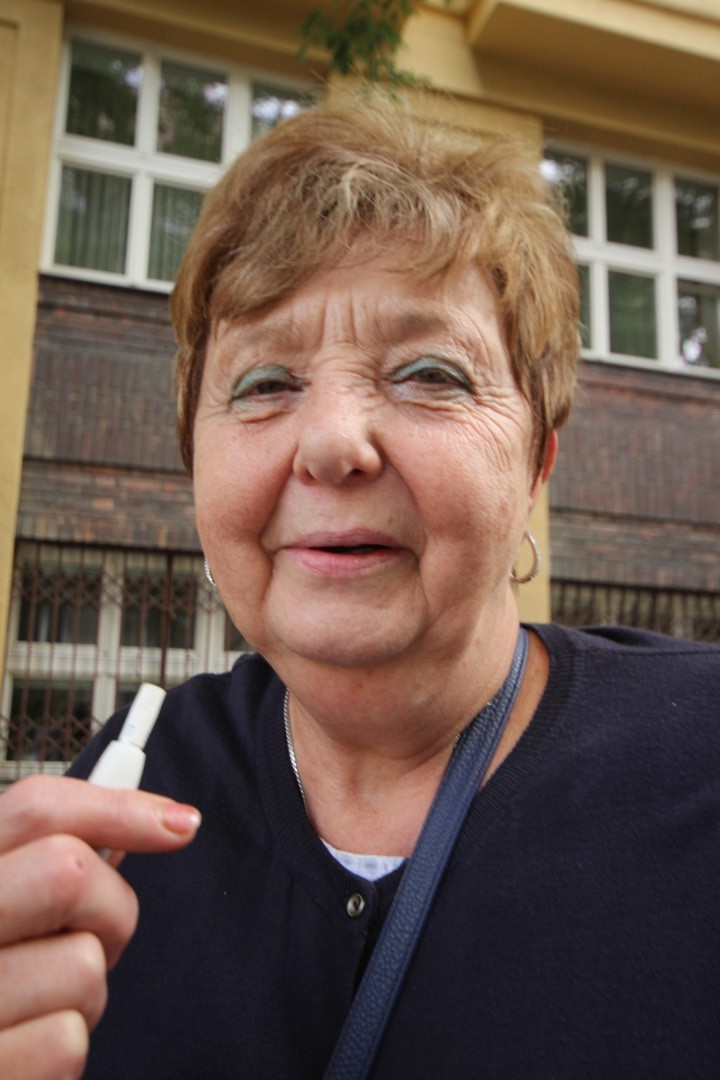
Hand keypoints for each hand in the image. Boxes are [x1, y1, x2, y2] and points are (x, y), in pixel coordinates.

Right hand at [0, 775, 200, 1079]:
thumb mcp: (1, 903)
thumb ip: (48, 860)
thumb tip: (154, 823)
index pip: (37, 808)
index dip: (120, 807)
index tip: (180, 824)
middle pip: (70, 872)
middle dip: (109, 909)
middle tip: (94, 939)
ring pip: (83, 966)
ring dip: (81, 994)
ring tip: (32, 1006)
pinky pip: (66, 1040)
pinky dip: (59, 1050)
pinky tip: (18, 1051)